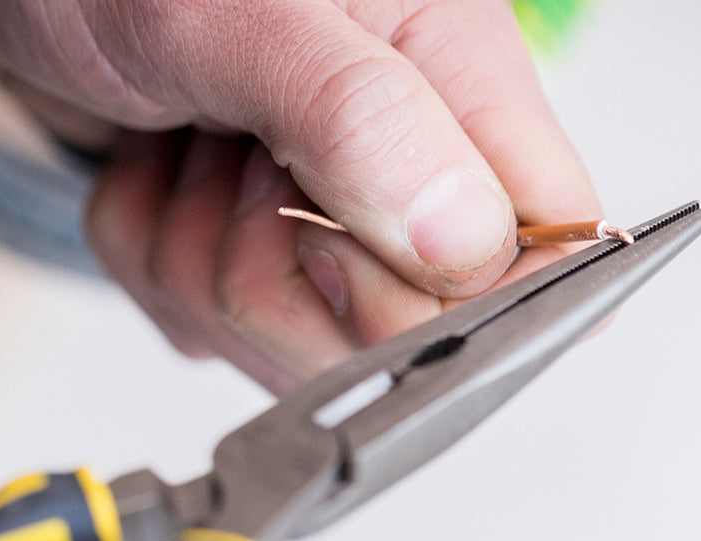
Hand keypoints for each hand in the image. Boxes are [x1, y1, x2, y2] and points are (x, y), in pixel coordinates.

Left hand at [0, 0, 600, 391]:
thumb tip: (465, 241)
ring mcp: (324, 231)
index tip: (347, 245)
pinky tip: (155, 174)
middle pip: (402, 336)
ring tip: (185, 148)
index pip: (548, 252)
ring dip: (197, 257)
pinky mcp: (253, 266)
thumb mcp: (239, 9)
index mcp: (455, 86)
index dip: (458, 298)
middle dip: (282, 274)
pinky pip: (205, 331)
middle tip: (238, 164)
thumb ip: (359, 119)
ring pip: (289, 346)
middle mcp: (404, 171)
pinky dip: (152, 260)